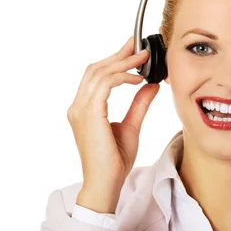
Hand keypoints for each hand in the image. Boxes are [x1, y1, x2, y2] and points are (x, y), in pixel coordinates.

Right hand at [67, 36, 160, 212]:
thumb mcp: (132, 125)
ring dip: (122, 62)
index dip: (114, 59)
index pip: (96, 75)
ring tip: (142, 58)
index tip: (134, 49)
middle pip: (95, 69)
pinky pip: (104, 85)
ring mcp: (80, 110)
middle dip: (118, 55)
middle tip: (138, 46)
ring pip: (99, 73)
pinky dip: (121, 77)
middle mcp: (78, 106)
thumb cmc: (115, 161)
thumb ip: (139, 104)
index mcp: (84, 109)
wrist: (106, 183)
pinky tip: (138, 78)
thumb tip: (151, 85)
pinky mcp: (89, 114)